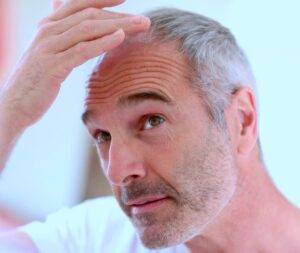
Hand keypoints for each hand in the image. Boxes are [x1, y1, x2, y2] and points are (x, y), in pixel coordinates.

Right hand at [0, 0, 149, 132]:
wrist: (16, 104)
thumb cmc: (37, 79)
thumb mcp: (48, 52)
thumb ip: (61, 33)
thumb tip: (70, 18)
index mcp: (49, 26)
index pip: (79, 4)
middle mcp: (48, 31)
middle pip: (89, 15)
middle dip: (119, 16)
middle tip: (144, 21)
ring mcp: (49, 47)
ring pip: (87, 29)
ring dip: (117, 26)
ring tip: (140, 26)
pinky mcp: (52, 66)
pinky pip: (81, 50)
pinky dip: (102, 42)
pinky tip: (119, 38)